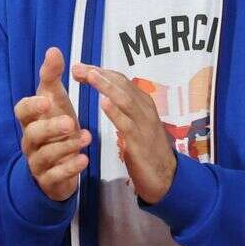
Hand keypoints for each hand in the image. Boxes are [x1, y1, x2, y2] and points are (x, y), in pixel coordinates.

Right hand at [14, 47, 89, 201]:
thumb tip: (53, 50)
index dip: (32, 106)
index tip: (47, 100)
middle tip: (71, 121)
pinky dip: (69, 168)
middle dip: (51, 128)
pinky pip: (55, 176)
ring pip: (45, 156)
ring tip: (86, 137)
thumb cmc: (55, 127)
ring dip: (66, 146)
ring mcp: (38, 162)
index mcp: (32, 120)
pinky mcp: (49, 179)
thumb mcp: (55, 101)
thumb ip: (52, 78)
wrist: (57, 164)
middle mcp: (31, 141)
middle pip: (33, 134)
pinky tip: (84, 160)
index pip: (22, 111)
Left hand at [72, 64, 177, 204]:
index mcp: (144, 105)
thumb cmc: (148, 151)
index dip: (101, 72)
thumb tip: (110, 95)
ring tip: (91, 76)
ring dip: (108, 87)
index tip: (80, 68)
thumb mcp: (138, 126)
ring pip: (127, 101)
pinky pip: (127, 125)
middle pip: (123, 86)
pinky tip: (103, 103)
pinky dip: (116, 112)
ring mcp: (144, 126)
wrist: (166, 178)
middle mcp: (146, 111)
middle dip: (100, 74)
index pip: (122, 82)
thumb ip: (126, 110)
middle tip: (78, 67)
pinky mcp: (140, 143)